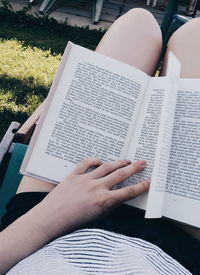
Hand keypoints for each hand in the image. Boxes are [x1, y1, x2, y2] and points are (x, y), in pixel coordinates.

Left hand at [0, 158, 149, 273]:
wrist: (50, 219)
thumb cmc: (73, 222)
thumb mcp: (96, 218)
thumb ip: (110, 206)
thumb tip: (119, 197)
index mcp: (104, 201)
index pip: (129, 192)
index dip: (142, 186)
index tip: (150, 181)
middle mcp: (97, 188)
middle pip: (120, 175)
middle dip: (134, 168)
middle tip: (143, 162)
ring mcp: (85, 179)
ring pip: (107, 167)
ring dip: (118, 163)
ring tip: (127, 160)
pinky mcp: (74, 175)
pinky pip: (86, 163)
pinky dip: (95, 160)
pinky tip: (101, 161)